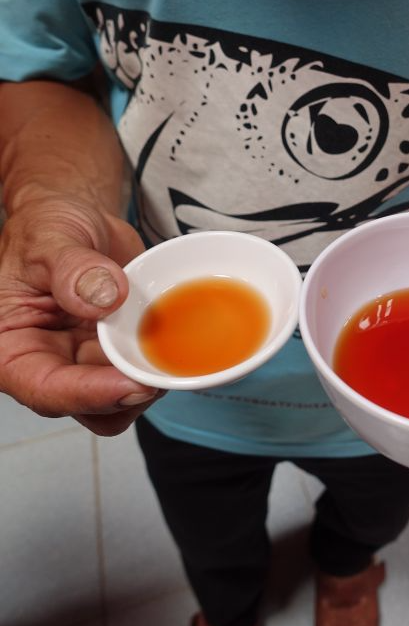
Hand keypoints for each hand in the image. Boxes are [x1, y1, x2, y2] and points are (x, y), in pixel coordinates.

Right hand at [0, 195, 160, 434]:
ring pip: (120, 401)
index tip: (132, 384)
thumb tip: (104, 298)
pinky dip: (161, 365)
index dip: (91, 394)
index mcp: (13, 347)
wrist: (76, 218)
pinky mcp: (117, 351)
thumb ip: (73, 269)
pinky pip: (141, 374)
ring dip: (149, 383)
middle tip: (164, 368)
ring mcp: (85, 361)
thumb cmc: (46, 227)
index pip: (46, 389)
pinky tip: (176, 340)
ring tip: (171, 351)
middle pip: (89, 406)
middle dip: (128, 395)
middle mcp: (48, 362)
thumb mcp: (51, 238)